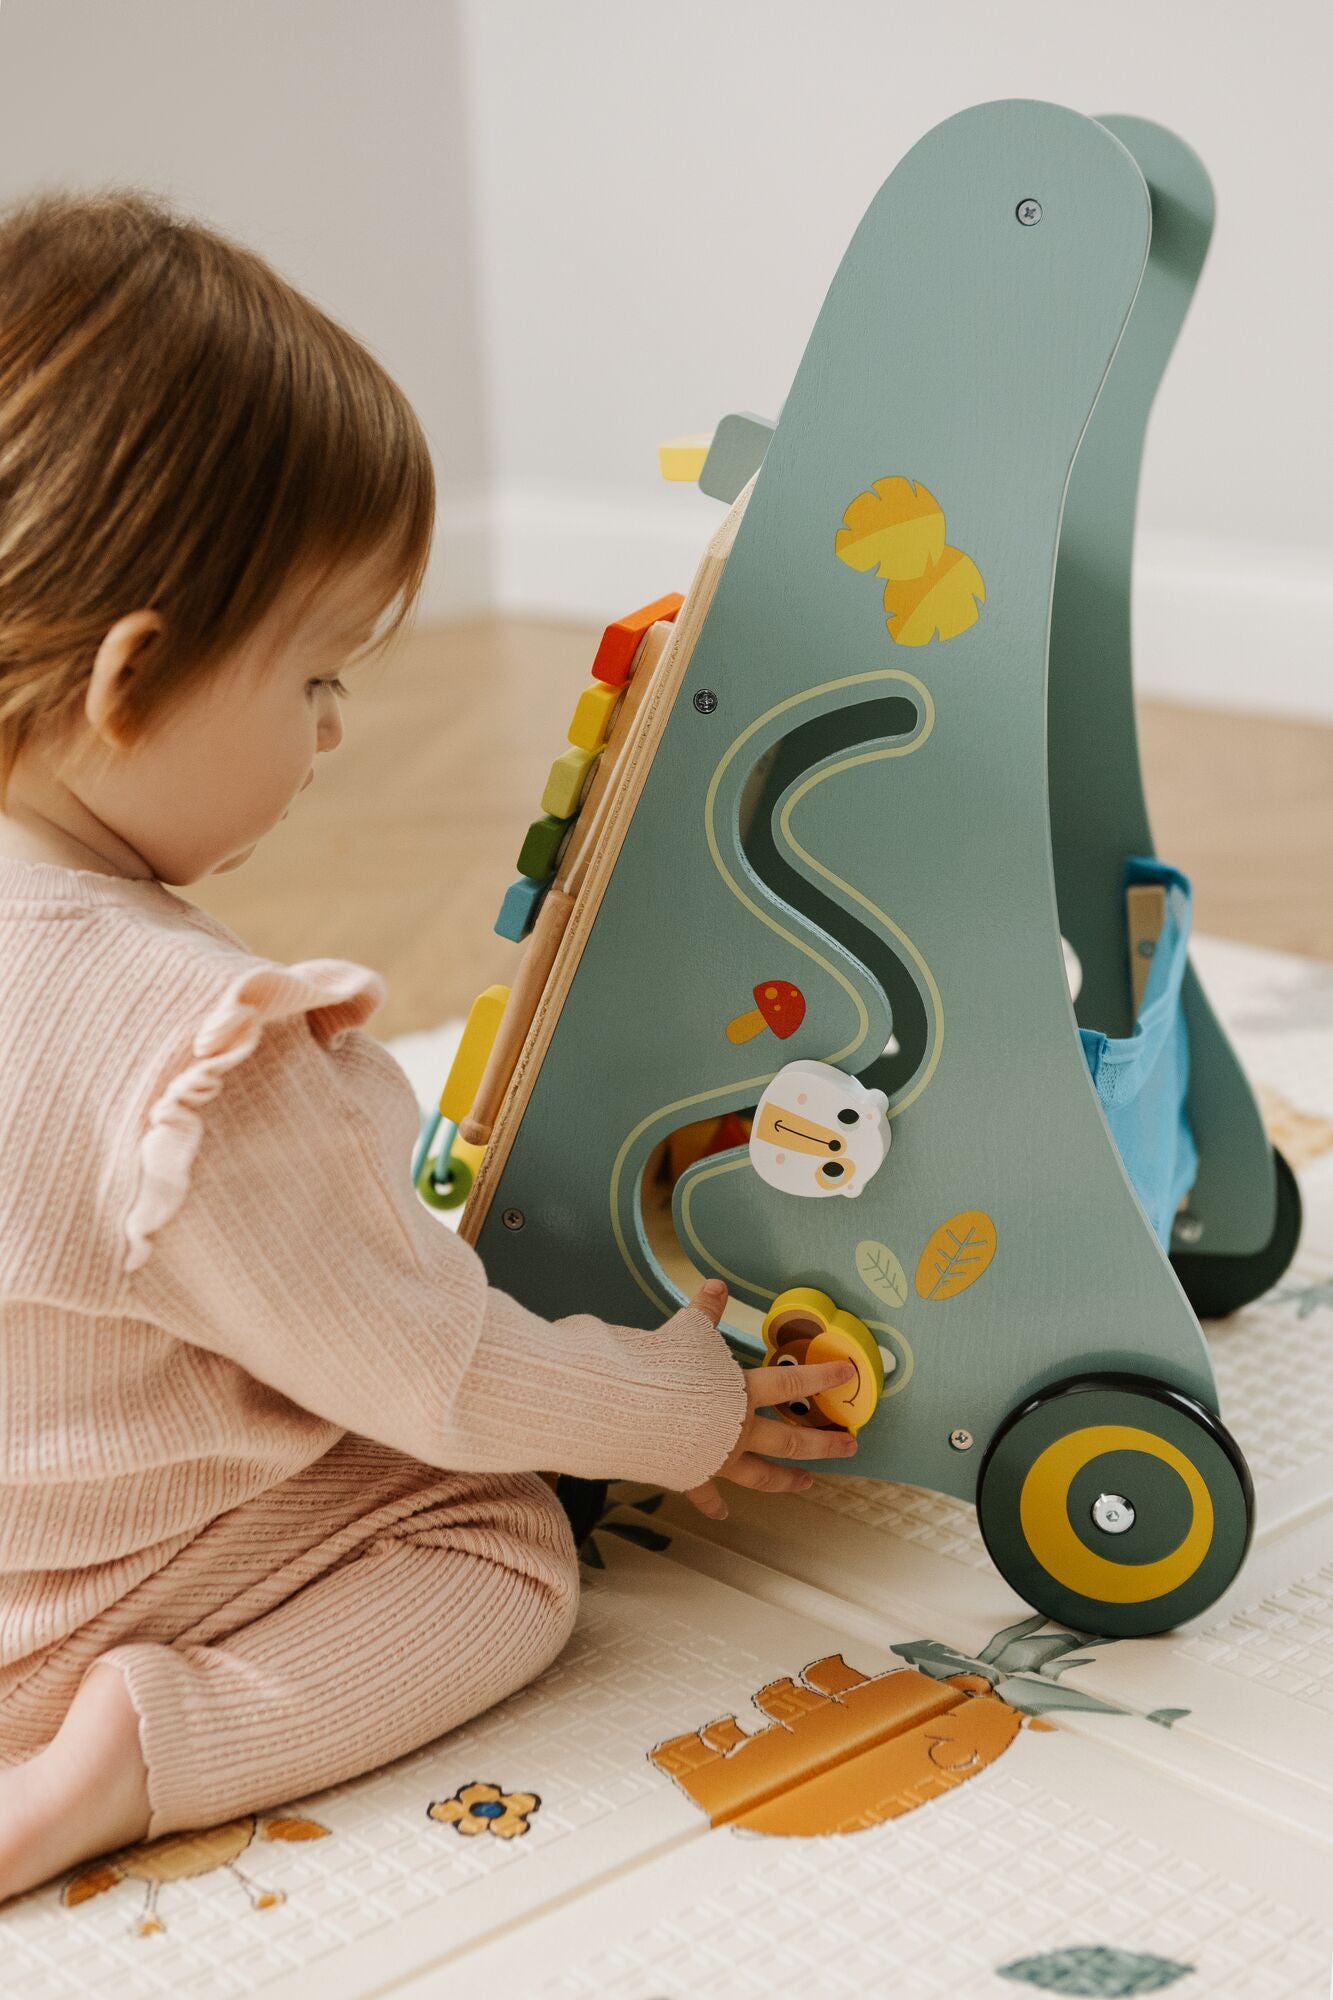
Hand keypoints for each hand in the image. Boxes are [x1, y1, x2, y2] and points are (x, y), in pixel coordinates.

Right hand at [681, 1279, 858, 1520]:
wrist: (632, 1414)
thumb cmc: (664, 1370)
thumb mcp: (687, 1331)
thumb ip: (705, 1311)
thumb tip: (716, 1285)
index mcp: (743, 1393)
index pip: (793, 1384)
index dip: (823, 1377)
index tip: (849, 1375)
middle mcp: (738, 1430)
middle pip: (790, 1440)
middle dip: (823, 1444)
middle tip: (850, 1447)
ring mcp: (718, 1458)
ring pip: (761, 1474)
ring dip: (785, 1480)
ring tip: (807, 1483)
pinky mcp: (692, 1474)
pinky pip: (706, 1494)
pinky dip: (714, 1505)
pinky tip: (723, 1514)